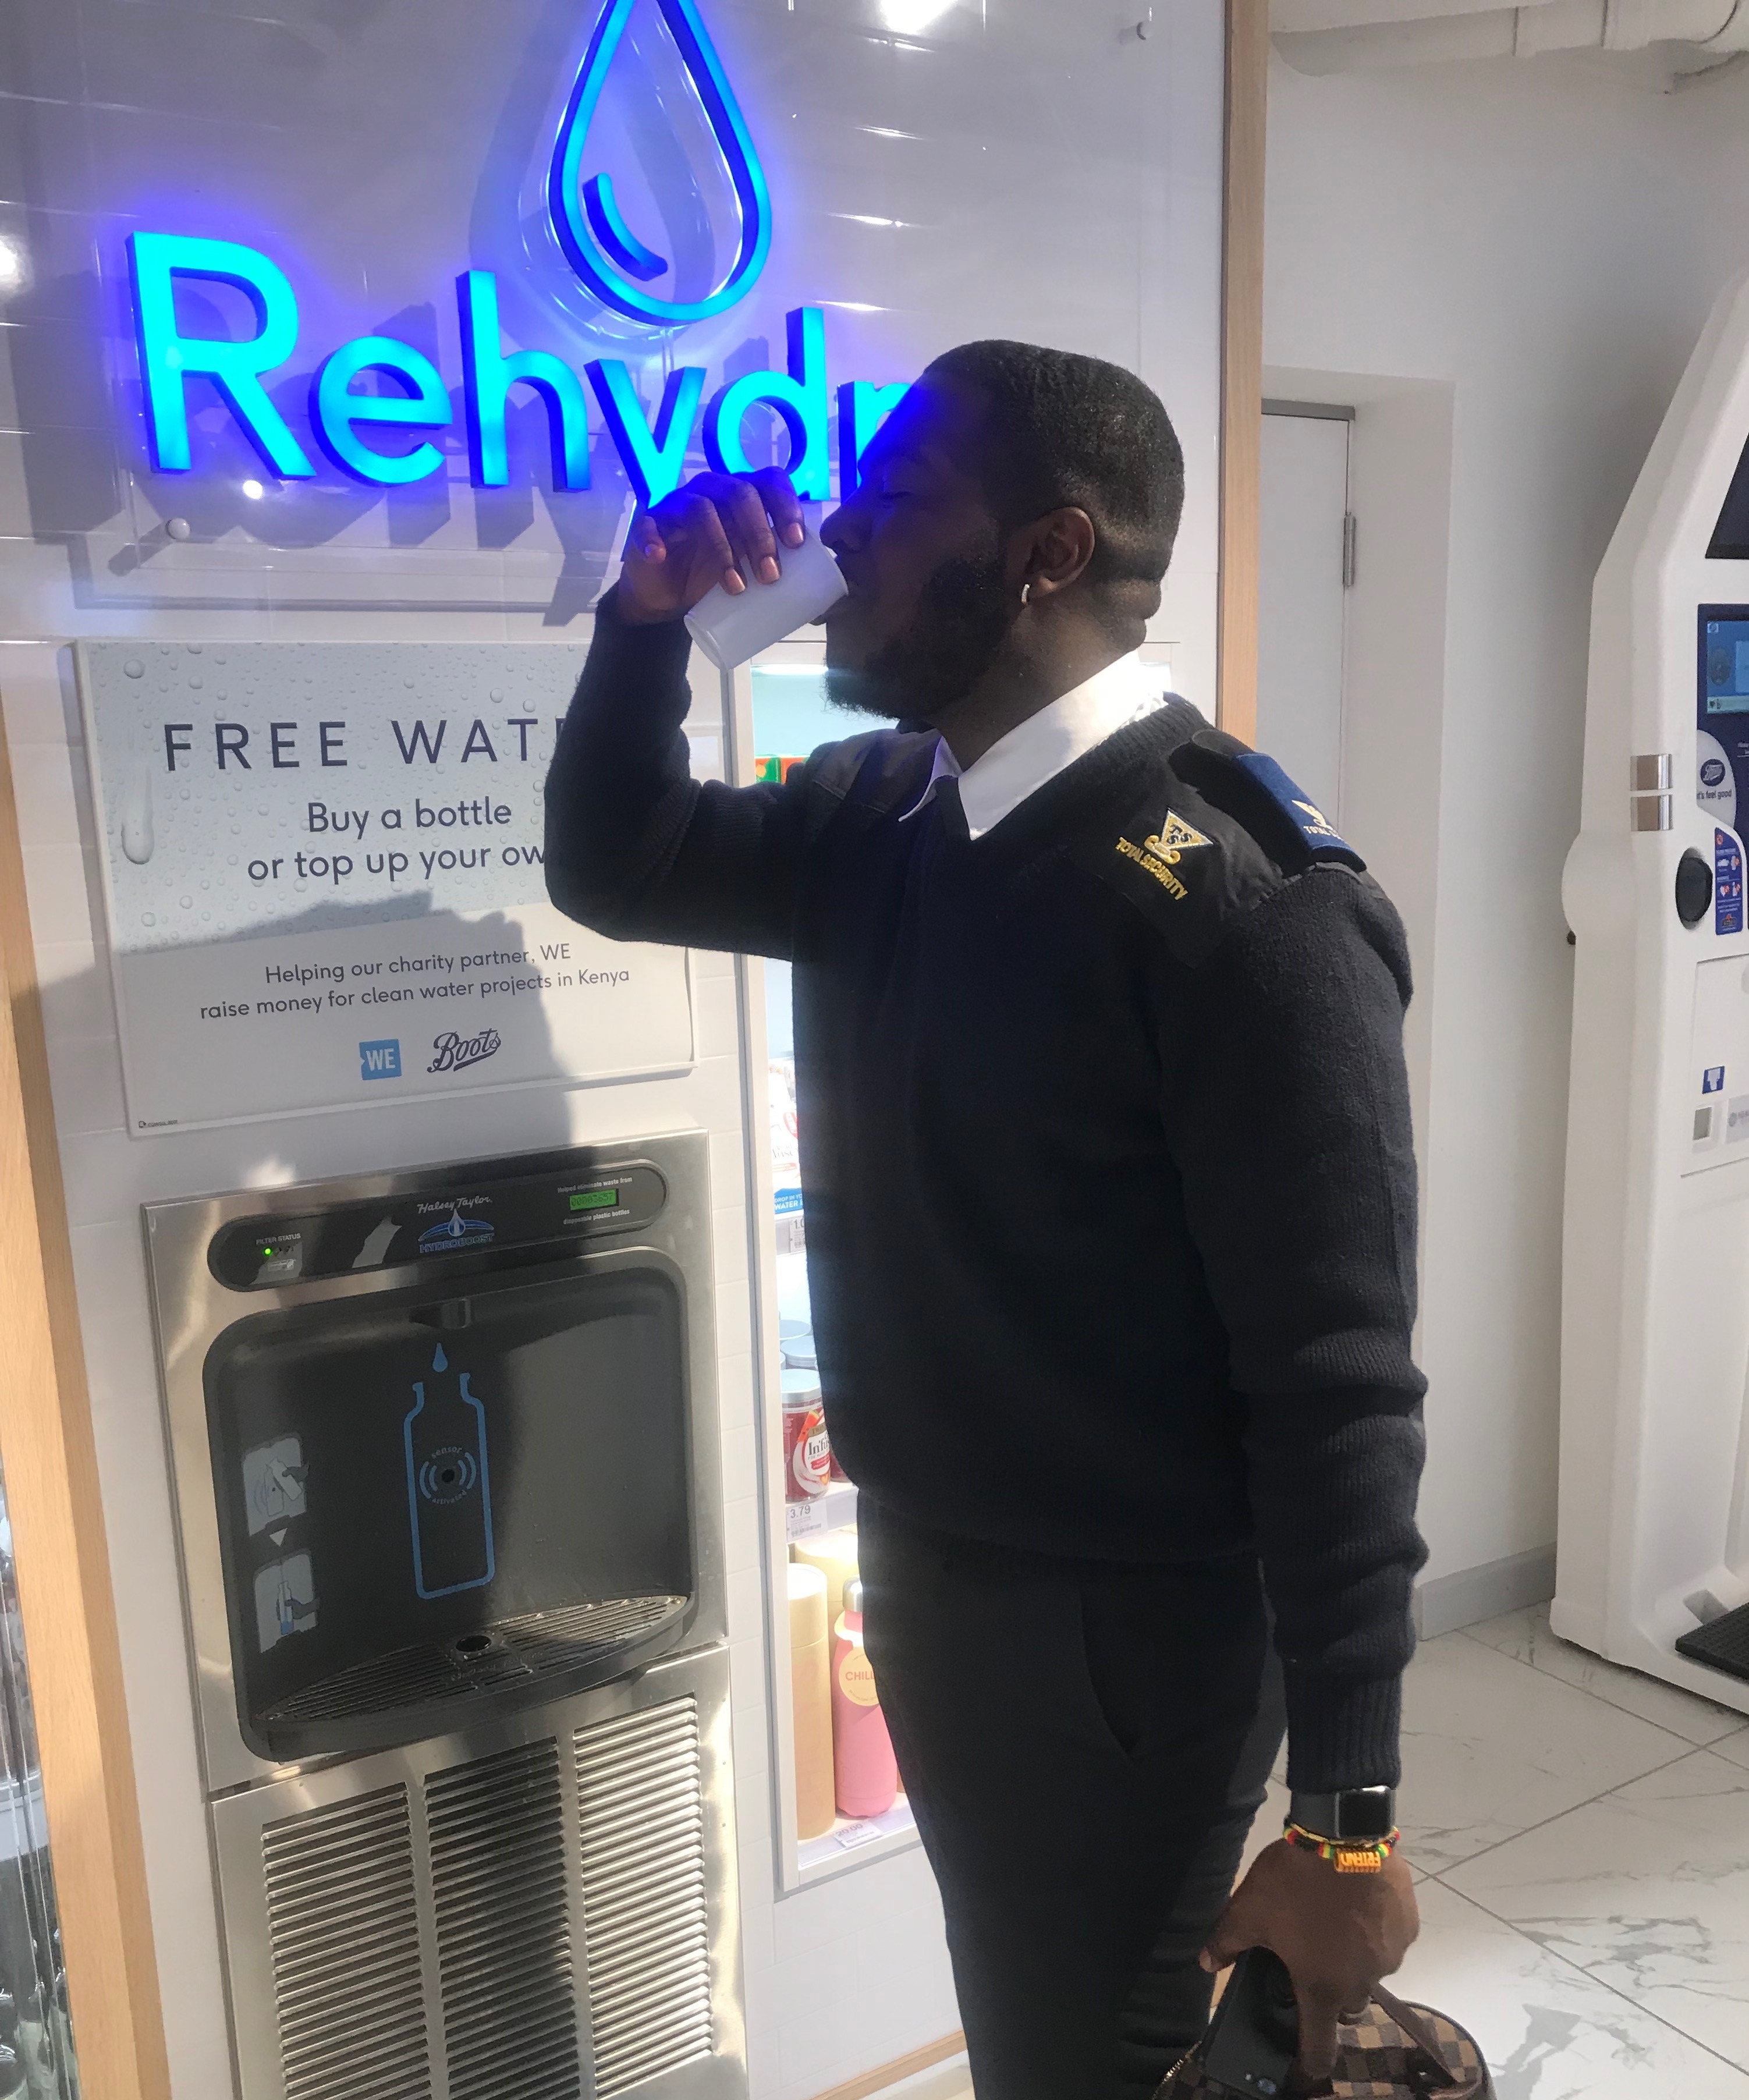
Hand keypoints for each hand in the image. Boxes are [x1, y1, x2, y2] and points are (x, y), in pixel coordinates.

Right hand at [617, 466, 805, 624]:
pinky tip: (660, 556)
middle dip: (760, 535)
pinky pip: (649, 525)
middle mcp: (712, 490)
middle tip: (771, 576)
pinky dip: (654, 540)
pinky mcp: (649, 524)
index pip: (770, 481)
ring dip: (722, 548)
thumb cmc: (713, 573)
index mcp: (742, 494)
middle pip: (741, 494)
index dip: (785, 505)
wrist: (667, 594)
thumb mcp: (747, 567)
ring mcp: (679, 504)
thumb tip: (817, 591)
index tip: (796, 542)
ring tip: (736, 587)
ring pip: (703, 510)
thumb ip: (774, 565)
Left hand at [1200, 1839, 1418, 2087]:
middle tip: (1309, 1963)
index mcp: (1322, 1988)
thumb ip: (1226, 1942)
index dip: (1309, 2065)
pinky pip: (1389, 1942)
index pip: (1320, 2048)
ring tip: (1333, 1924)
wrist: (1344, 1834)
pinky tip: (1357, 1905)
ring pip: (1369, 1973)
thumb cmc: (1294, 1882)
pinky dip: (1374, 1933)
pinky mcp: (1409, 1928)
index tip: (1303, 2069)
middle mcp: (1362, 1982)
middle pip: (1345, 2006)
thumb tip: (1207, 1963)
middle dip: (1328, 1994)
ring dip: (1353, 1960)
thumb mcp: (1248, 1910)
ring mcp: (1391, 1956)